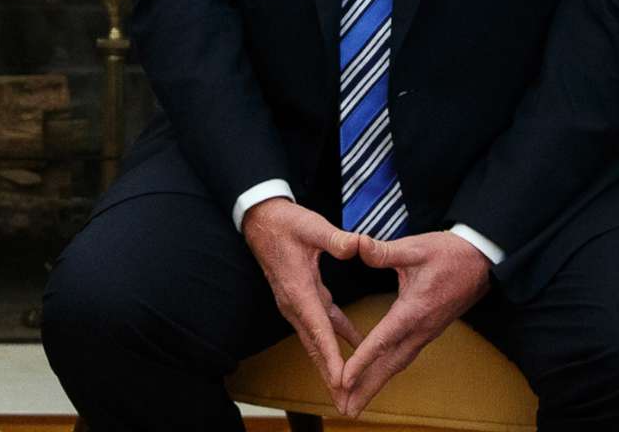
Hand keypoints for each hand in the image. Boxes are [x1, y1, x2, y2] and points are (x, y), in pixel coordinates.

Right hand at [241, 198, 363, 400]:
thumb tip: (357, 246)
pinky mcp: (300, 297)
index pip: (318, 328)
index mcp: (298, 289)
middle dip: (329, 374)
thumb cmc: (285, 222)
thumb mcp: (312, 226)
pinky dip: (334, 337)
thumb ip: (335, 239)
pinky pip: (319, 323)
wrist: (260, 219)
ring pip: (315, 339)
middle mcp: (294, 302)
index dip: (331, 355)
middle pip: (314, 345)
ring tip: (344, 385)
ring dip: (329, 361)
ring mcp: (295, 302)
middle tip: (344, 399)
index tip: (341, 379)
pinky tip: (353, 343)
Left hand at [332, 231, 492, 415]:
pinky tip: (375, 377)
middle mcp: (421, 329)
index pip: (383, 341)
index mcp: (414, 310)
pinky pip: (404, 358)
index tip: (344, 379)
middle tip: (345, 408)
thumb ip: (384, 251)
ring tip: (356, 403)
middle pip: (390, 365)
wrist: (483, 262)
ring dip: (376, 384)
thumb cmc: (449, 254)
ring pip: (397, 365)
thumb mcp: (416, 247)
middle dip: (366, 388)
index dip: (362, 360)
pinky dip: (387, 371)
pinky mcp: (428, 331)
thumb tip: (357, 244)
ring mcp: (426, 333)